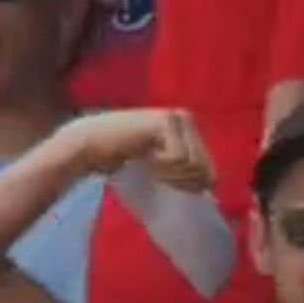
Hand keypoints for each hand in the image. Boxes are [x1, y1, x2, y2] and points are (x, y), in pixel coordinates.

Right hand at [55, 109, 214, 189]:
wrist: (89, 146)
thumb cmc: (122, 161)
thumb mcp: (162, 167)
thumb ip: (186, 171)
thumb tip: (214, 185)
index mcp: (189, 128)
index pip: (209, 169)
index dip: (188, 184)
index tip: (161, 177)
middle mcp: (186, 118)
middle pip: (204, 169)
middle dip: (179, 179)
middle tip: (153, 168)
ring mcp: (177, 118)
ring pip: (192, 165)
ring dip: (168, 173)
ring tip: (148, 161)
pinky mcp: (166, 122)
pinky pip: (179, 159)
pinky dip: (160, 165)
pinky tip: (143, 154)